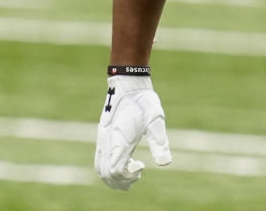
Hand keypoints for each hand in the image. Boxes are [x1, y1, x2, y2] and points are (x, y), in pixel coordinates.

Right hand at [94, 75, 171, 189]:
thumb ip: (159, 143)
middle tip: (136, 179)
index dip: (128, 176)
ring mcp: (102, 138)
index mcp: (119, 141)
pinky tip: (123, 163)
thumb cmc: (143, 102)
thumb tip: (166, 163)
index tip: (142, 167)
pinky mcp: (102, 134)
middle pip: (106, 174)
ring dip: (112, 177)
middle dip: (119, 182)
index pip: (116, 171)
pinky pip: (99, 158)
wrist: (128, 84)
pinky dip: (107, 167)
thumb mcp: (155, 121)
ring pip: (100, 167)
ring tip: (129, 177)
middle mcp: (107, 142)